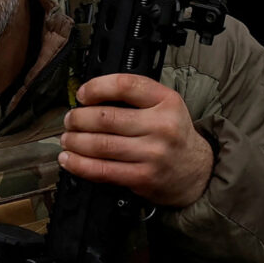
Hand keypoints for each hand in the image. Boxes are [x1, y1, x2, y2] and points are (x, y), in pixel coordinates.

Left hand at [61, 73, 214, 208]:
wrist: (196, 170)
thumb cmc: (173, 135)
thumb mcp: (165, 105)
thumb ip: (135, 98)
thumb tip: (89, 97)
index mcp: (166, 101)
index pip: (126, 85)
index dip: (96, 87)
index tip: (82, 94)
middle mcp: (162, 126)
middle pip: (106, 118)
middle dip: (78, 118)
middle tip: (69, 120)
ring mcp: (153, 153)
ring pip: (100, 145)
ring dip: (75, 141)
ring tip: (67, 139)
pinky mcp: (143, 177)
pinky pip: (102, 170)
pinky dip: (79, 164)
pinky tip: (69, 159)